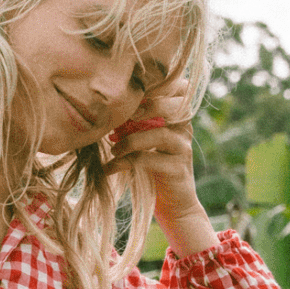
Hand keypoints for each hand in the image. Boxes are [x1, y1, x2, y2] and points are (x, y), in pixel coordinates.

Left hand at [106, 84, 215, 256]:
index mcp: (179, 112)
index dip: (153, 85)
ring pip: (159, 134)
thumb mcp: (144, 137)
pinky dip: (124, 163)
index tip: (128, 94)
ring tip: (113, 149)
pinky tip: (109, 168)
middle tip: (118, 120)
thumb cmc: (153, 165)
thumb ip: (135, 120)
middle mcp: (185, 126)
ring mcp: (183, 147)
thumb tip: (105, 106)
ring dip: (130, 140)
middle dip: (143, 107)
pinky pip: (148, 160)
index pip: (176, 85)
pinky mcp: (177, 169)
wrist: (174, 203)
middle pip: (171, 104)